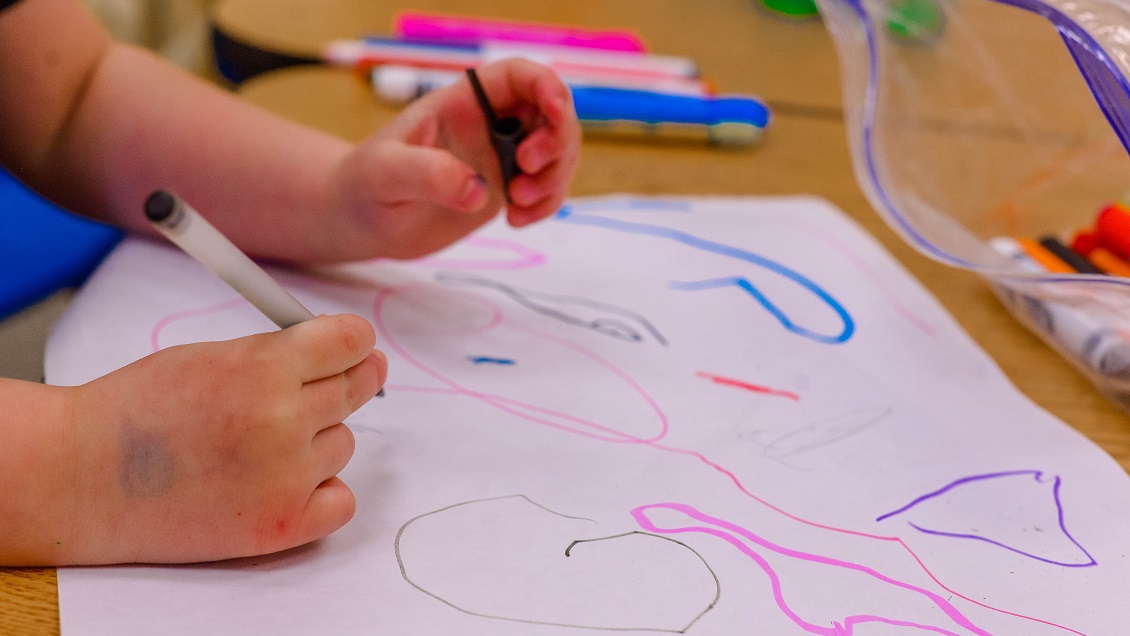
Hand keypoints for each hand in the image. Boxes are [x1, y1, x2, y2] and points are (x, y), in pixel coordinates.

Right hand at [65, 314, 385, 563]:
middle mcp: (283, 421)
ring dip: (317, 441)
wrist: (84, 478)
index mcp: (264, 368)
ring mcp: (286, 477)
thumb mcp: (210, 356)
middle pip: (355, 389)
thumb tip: (342, 350)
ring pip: (343, 444)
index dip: (356, 341)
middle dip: (351, 380)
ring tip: (258, 446)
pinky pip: (341, 500)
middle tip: (339, 383)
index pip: (351, 342)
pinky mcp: (282, 525)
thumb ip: (277, 354)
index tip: (357, 347)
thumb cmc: (139, 411)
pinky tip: (283, 482)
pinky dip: (321, 492)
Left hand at [330, 58, 580, 259]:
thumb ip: (427, 174)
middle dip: (556, 141)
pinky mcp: (504, 191)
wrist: (360, 221)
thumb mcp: (384, 173)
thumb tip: (476, 189)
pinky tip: (516, 220)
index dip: (546, 85)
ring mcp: (500, 159)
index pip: (517, 76)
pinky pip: (546, 190)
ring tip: (517, 204)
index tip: (555, 111)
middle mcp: (490, 126)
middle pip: (552, 114)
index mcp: (462, 103)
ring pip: (557, 154)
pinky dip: (545, 205)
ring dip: (554, 178)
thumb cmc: (363, 184)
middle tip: (526, 170)